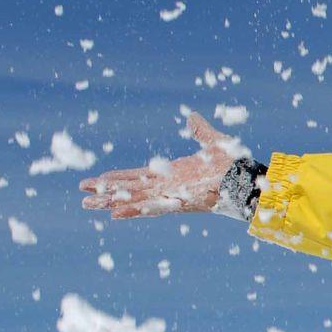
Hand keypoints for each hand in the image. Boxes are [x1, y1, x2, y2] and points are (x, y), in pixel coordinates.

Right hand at [80, 112, 240, 219]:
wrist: (248, 179)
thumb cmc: (233, 166)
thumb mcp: (212, 143)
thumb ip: (200, 131)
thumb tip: (192, 116)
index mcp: (171, 175)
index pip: (136, 177)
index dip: (115, 178)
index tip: (94, 179)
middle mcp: (167, 188)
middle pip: (129, 190)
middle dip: (106, 193)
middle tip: (83, 196)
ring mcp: (171, 197)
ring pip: (134, 201)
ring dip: (111, 203)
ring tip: (88, 205)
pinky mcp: (179, 204)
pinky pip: (153, 209)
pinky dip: (134, 211)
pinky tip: (114, 215)